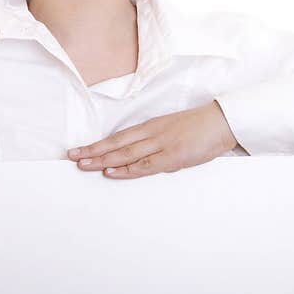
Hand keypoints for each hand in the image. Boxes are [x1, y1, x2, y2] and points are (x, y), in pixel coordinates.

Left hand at [67, 101, 238, 178]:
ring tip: (83, 164)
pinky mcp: (172, 156)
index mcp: (151, 126)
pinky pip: (145, 164)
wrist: (221, 122)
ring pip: (125, 153)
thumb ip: (155, 143)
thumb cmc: (199, 128)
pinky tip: (111, 171)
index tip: (79, 150)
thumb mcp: (172, 131)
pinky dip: (126, 169)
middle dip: (92, 151)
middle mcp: (151, 134)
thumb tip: (139, 159)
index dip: (97, 144)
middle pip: (116, 144)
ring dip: (102, 159)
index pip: (118, 137)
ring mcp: (161, 144)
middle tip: (72, 157)